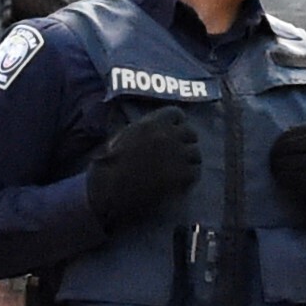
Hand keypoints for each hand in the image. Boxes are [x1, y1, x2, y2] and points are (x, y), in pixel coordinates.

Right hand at [83, 107, 201, 228]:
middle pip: (191, 133)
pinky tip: (179, 183)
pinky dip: (189, 177)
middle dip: (185, 142)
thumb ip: (144, 129)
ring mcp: (177, 155)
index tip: (173, 133)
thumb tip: (158, 128)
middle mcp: (167, 135)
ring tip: (179, 170)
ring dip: (189, 161)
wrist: (109, 191)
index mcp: (152, 123)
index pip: (177, 114)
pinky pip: (195, 172)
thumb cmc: (110, 164)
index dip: (176, 124)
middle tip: (178, 154)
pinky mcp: (181, 175)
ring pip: (196, 153)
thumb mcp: (124, 136)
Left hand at [267, 120, 305, 241]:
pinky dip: (292, 179)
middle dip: (283, 150)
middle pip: (304, 143)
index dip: (290, 135)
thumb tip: (286, 140)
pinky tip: (284, 182)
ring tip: (274, 170)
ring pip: (303, 160)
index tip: (276, 144)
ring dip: (283, 165)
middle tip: (271, 159)